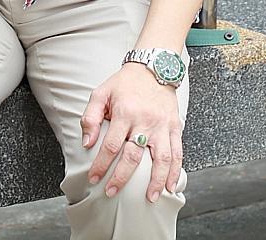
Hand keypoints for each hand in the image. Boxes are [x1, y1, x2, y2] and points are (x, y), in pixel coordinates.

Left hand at [81, 65, 183, 202]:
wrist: (153, 67)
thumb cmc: (125, 83)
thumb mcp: (101, 93)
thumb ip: (91, 117)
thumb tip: (87, 143)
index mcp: (125, 112)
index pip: (112, 145)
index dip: (101, 164)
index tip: (94, 178)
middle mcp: (145, 121)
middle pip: (134, 155)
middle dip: (122, 177)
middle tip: (112, 192)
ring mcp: (162, 125)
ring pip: (162, 158)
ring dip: (156, 180)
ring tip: (151, 198)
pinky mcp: (175, 127)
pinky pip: (178, 152)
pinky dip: (176, 171)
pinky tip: (171, 186)